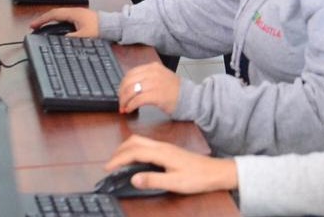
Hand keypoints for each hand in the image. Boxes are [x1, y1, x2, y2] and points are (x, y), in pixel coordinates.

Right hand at [29, 8, 98, 36]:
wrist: (113, 27)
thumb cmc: (100, 30)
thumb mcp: (83, 36)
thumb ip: (70, 39)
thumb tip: (58, 40)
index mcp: (74, 13)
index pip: (54, 14)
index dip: (42, 20)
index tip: (33, 26)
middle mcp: (75, 11)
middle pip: (55, 14)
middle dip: (44, 20)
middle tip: (35, 27)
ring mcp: (79, 14)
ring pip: (61, 16)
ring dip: (51, 21)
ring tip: (43, 28)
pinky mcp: (82, 18)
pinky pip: (66, 18)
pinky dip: (58, 22)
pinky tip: (56, 29)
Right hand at [106, 135, 236, 194]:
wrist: (216, 172)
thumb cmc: (198, 177)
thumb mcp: (174, 182)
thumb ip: (153, 180)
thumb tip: (133, 179)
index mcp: (162, 153)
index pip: (133, 152)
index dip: (118, 159)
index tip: (107, 168)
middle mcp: (162, 147)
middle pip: (134, 141)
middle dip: (119, 151)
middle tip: (109, 164)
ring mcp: (166, 147)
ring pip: (140, 141)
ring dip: (126, 148)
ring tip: (118, 161)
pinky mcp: (169, 151)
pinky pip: (146, 145)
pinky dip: (135, 150)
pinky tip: (135, 159)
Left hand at [119, 62, 181, 114]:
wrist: (189, 97)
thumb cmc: (175, 90)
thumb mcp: (161, 76)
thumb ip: (147, 77)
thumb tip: (129, 86)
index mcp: (153, 67)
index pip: (130, 73)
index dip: (122, 85)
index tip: (121, 93)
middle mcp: (152, 73)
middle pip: (128, 82)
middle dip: (121, 94)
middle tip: (121, 102)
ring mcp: (154, 83)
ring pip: (131, 91)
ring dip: (124, 101)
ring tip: (123, 108)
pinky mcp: (155, 95)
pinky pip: (137, 100)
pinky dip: (130, 106)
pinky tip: (130, 110)